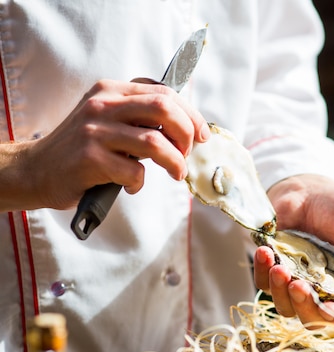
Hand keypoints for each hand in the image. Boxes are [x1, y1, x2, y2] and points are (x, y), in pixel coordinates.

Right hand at [0, 79, 209, 211]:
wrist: (37, 170)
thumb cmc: (83, 147)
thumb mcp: (109, 118)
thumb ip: (141, 115)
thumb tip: (188, 126)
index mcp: (112, 90)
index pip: (165, 92)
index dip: (192, 115)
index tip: (202, 135)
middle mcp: (103, 105)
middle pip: (164, 109)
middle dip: (187, 134)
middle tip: (188, 154)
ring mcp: (95, 131)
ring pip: (155, 142)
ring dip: (175, 163)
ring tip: (176, 173)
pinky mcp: (90, 158)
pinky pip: (134, 172)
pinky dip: (140, 183)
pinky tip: (131, 185)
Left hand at [253, 174, 333, 324]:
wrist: (308, 188)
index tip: (326, 306)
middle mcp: (323, 289)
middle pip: (312, 318)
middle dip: (303, 306)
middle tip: (297, 285)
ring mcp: (296, 281)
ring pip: (285, 306)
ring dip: (280, 290)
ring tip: (278, 266)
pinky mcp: (273, 271)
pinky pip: (263, 283)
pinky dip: (262, 272)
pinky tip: (266, 253)